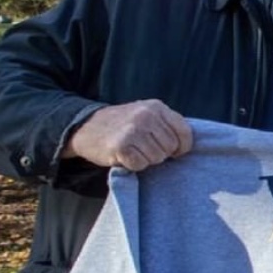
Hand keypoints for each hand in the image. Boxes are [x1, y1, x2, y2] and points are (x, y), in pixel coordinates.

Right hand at [63, 100, 192, 170]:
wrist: (84, 127)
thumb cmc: (121, 125)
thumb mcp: (146, 115)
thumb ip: (167, 125)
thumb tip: (187, 146)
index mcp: (157, 107)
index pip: (184, 133)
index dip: (181, 147)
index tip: (173, 152)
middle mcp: (146, 116)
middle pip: (170, 148)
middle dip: (159, 153)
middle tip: (142, 148)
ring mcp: (133, 130)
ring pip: (157, 158)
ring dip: (146, 159)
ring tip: (133, 150)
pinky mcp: (121, 146)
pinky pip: (140, 165)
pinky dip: (133, 165)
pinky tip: (123, 156)